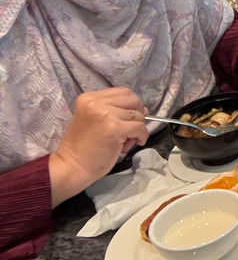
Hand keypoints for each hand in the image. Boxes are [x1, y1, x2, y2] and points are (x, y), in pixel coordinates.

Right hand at [49, 88, 147, 204]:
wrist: (71, 167)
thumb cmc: (83, 146)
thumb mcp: (95, 119)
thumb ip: (114, 110)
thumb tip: (144, 110)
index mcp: (89, 98)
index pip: (123, 92)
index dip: (132, 104)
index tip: (131, 116)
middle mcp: (96, 102)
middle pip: (133, 100)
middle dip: (137, 114)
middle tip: (130, 129)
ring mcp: (106, 115)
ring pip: (138, 115)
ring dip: (137, 128)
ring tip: (124, 141)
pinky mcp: (115, 129)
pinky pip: (140, 128)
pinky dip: (142, 136)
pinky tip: (136, 142)